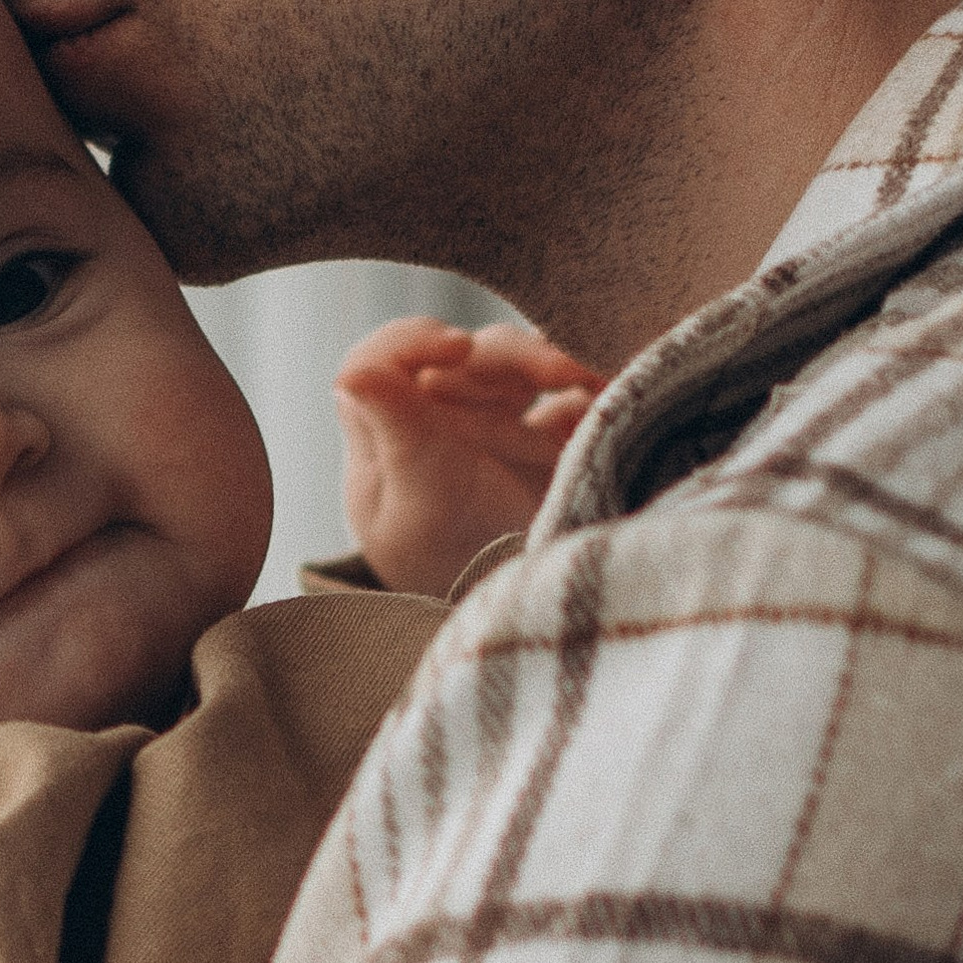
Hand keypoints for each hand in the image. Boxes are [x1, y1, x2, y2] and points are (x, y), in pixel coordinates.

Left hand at [335, 317, 606, 597]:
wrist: (522, 623)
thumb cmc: (453, 567)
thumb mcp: (420, 505)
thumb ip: (395, 433)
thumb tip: (353, 371)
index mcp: (389, 437)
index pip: (382, 361)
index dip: (416, 340)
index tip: (457, 349)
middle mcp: (436, 424)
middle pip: (462, 355)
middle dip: (508, 355)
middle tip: (554, 372)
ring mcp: (493, 430)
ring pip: (512, 366)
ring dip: (550, 363)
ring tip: (588, 379)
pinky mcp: (546, 443)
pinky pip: (565, 397)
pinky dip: (589, 389)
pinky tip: (609, 392)